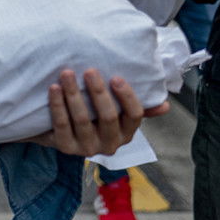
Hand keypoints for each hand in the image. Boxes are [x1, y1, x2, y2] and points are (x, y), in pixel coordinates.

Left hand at [25, 69, 168, 155]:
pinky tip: (54, 88)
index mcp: (126, 132)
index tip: (115, 77)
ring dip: (74, 94)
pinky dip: (57, 105)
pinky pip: (62, 124)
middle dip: (98, 92)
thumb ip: (138, 106)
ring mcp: (87, 148)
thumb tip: (165, 106)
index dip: (126, 96)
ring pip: (82, 119)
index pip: (134, 115)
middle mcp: (109, 144)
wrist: (60, 130)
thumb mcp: (117, 111)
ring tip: (67, 73)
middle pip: (108, 117)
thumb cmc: (94, 114)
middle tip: (89, 70)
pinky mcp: (65, 147)